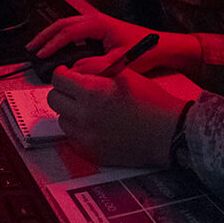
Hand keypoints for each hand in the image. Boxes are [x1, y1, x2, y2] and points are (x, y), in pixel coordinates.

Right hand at [27, 13, 195, 76]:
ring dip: (51, 36)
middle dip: (45, 36)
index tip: (42, 55)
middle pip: (63, 24)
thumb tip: (75, 71)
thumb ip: (97, 66)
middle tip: (31, 48)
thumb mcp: (121, 61)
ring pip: (66, 27)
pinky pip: (73, 33)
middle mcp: (95, 21)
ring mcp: (96, 25)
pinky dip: (60, 39)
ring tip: (37, 48)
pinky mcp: (98, 33)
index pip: (69, 31)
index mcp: (99, 24)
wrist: (162, 47)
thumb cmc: (145, 51)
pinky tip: (54, 50)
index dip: (54, 43)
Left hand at [46, 67, 186, 166]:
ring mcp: (87, 137)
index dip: (63, 74)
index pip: (58, 80)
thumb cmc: (152, 103)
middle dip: (63, 92)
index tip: (68, 75)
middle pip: (54, 100)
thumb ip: (94, 69)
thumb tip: (74, 69)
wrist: (169, 133)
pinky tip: (97, 125)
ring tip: (91, 109)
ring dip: (71, 112)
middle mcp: (85, 116)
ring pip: (62, 119)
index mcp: (93, 92)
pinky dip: (79, 130)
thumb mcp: (124, 74)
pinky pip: (73, 138)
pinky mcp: (92, 153)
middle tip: (77, 91)